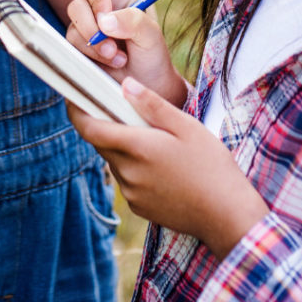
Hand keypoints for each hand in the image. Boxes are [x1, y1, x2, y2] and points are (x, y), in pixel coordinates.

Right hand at [66, 0, 186, 102]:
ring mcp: (86, 29)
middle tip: (112, 48)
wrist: (148, 85)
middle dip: (91, 29)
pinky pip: (71, 50)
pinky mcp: (79, 49)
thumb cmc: (151, 54)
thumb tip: (104, 21)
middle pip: (76, 6)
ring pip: (72, 30)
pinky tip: (110, 64)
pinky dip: (91, 59)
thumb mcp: (151, 35)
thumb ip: (132, 21)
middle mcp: (96, 9)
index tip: (106, 19)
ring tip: (119, 59)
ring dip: (94, 48)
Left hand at [67, 79, 268, 258]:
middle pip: (102, 143)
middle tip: (125, 110)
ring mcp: (132, 193)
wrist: (228, 216)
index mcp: (136, 148)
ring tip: (152, 138)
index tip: (73, 96)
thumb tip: (125, 84)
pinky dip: (134, 167)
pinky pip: (127, 180)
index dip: (76, 110)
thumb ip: (152, 104)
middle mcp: (127, 173)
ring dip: (123, 147)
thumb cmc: (211, 166)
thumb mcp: (186, 126)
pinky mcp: (140, 208)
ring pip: (115, 161)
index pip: (89, 128)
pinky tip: (161, 164)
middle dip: (106, 124)